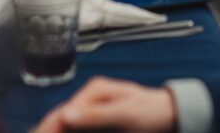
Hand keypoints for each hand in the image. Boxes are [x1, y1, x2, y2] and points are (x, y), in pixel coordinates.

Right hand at [34, 78, 175, 132]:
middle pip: (60, 119)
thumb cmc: (154, 111)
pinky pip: (77, 129)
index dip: (47, 129)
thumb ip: (97, 115)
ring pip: (65, 125)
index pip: (63, 112)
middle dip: (45, 131)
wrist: (174, 114)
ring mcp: (93, 109)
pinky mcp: (98, 120)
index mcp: (95, 90)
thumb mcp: (126, 113)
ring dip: (54, 132)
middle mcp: (90, 98)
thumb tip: (65, 115)